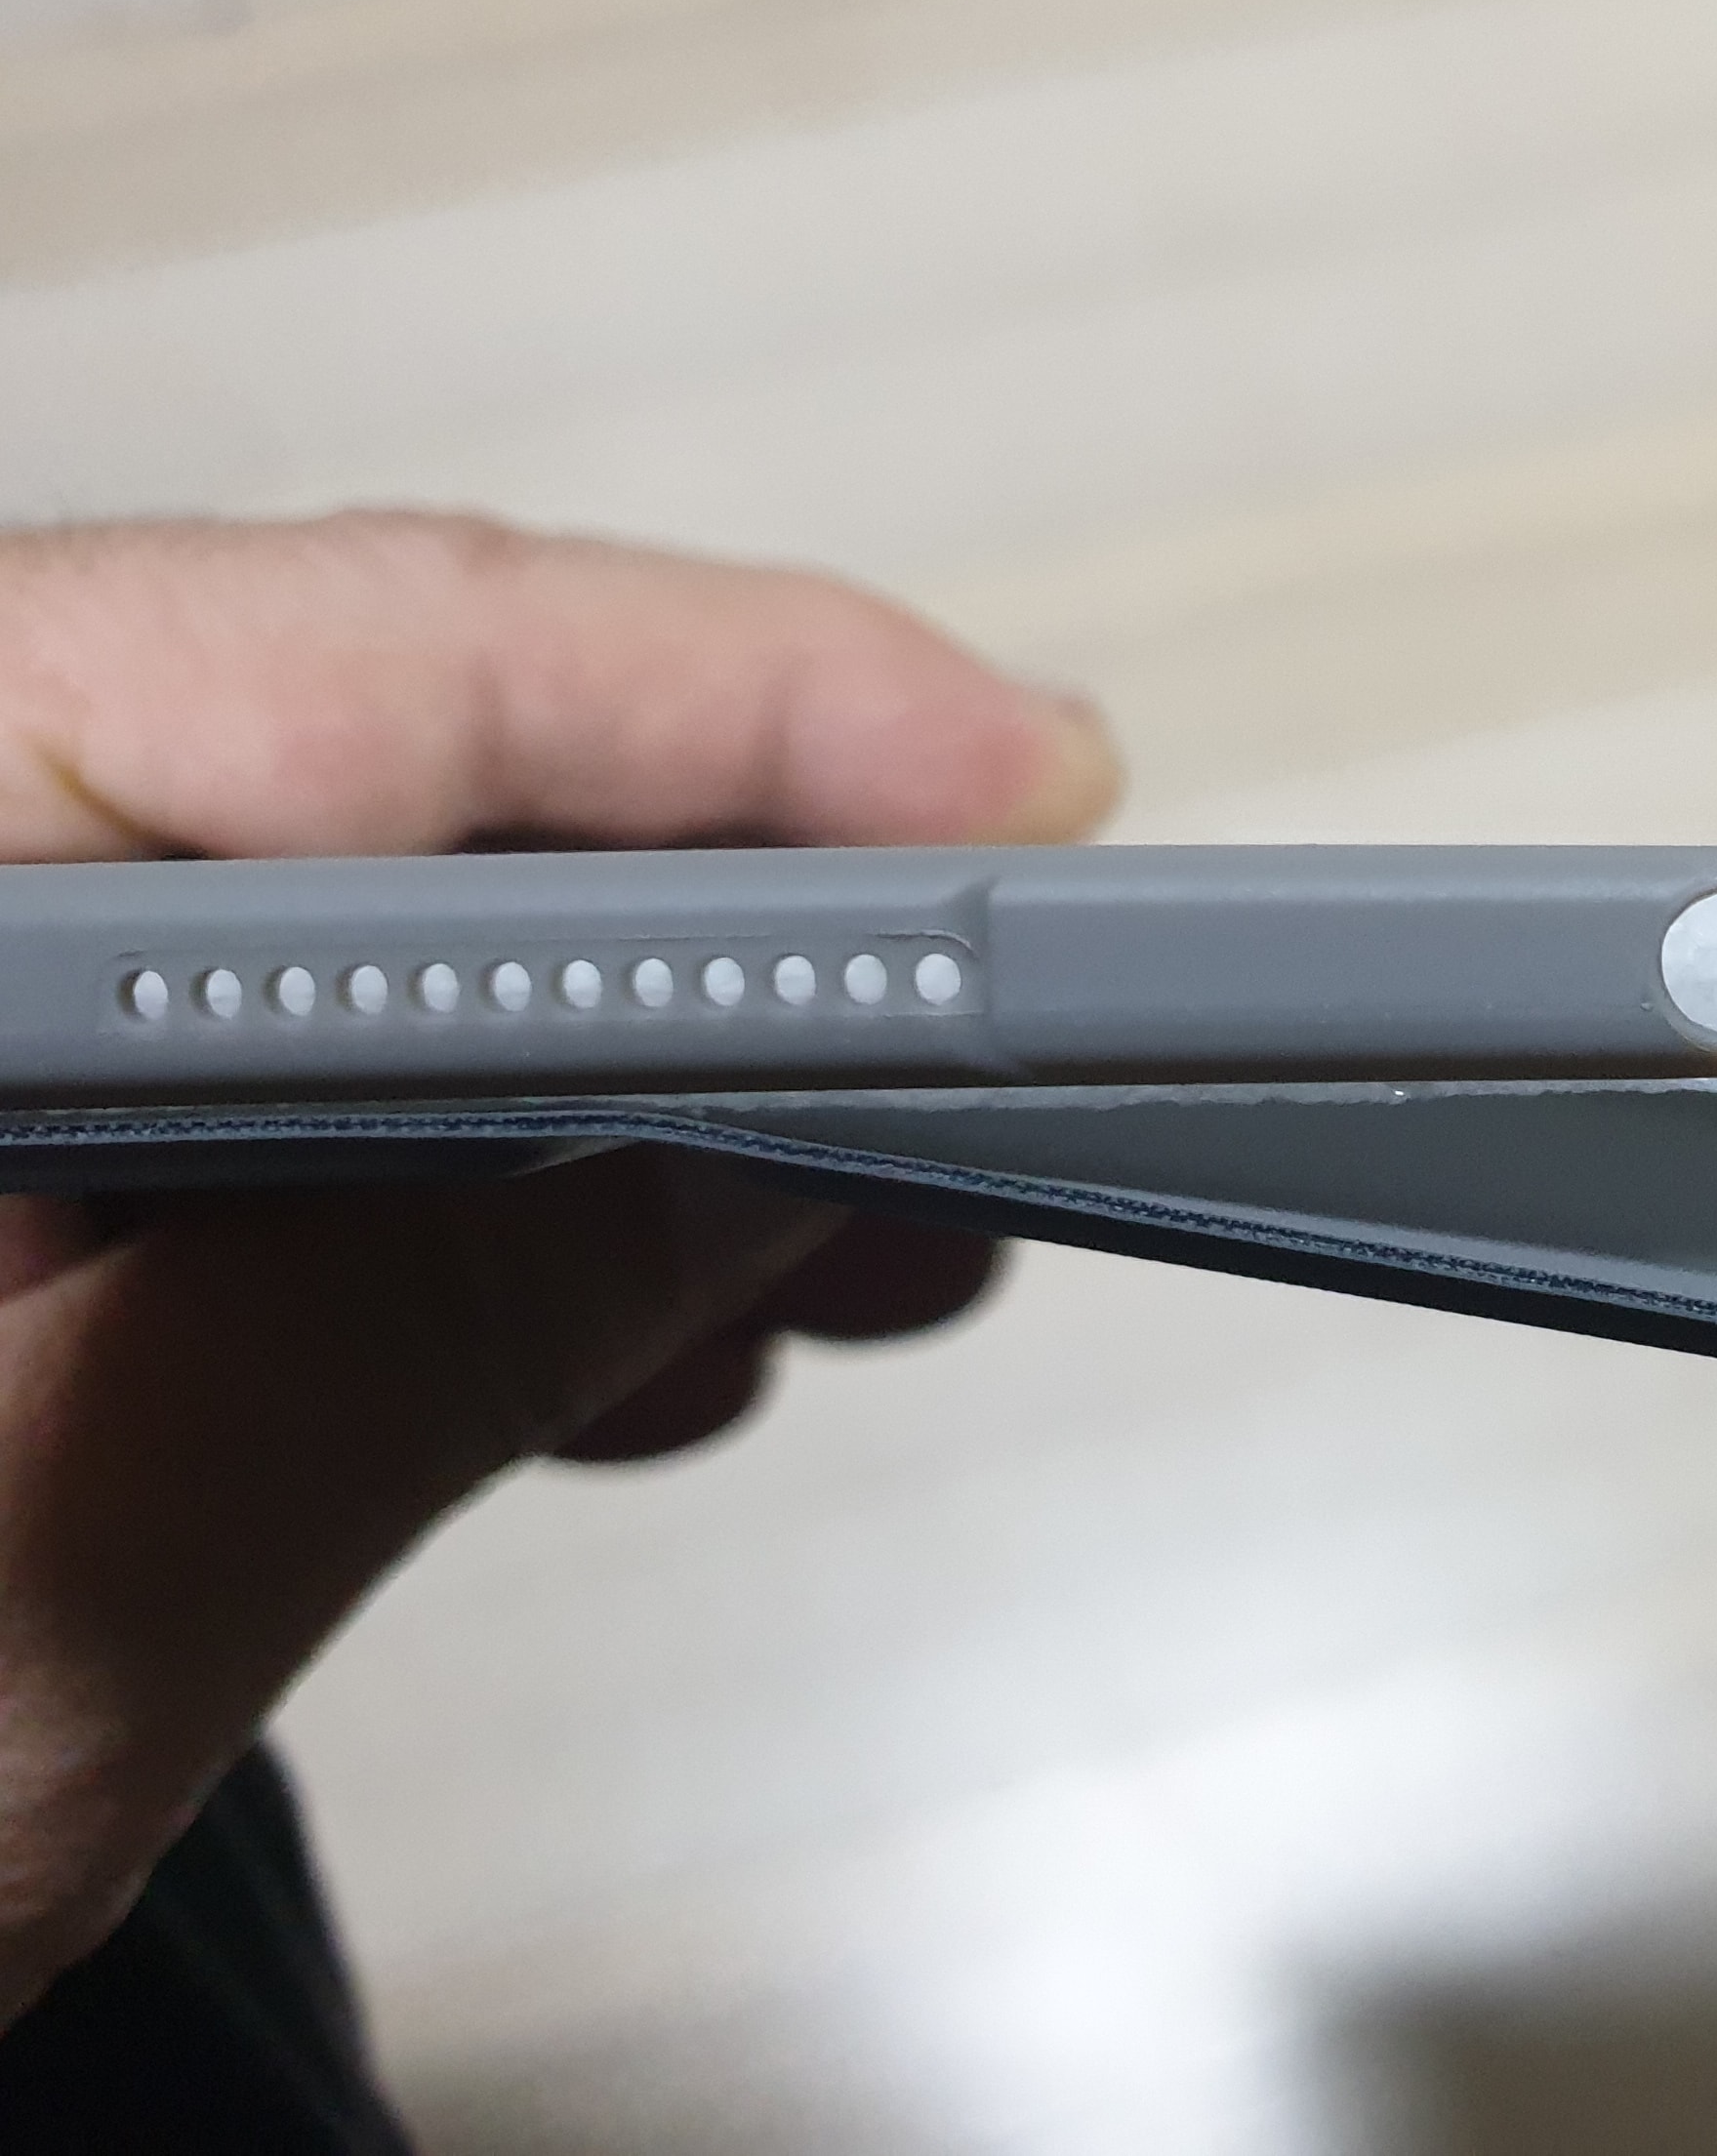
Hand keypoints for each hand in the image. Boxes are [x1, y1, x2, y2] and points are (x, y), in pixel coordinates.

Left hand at [0, 512, 1119, 2021]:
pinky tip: (604, 1297)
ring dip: (612, 1055)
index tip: (1030, 795)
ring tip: (848, 1237)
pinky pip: (220, 1045)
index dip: (738, 705)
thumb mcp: (25, 1630)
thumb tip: (773, 1138)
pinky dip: (445, 1154)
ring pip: (301, 895)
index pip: (328, 673)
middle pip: (330, 750)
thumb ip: (412, 1331)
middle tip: (1008, 1063)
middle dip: (721, 909)